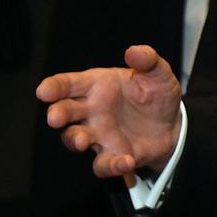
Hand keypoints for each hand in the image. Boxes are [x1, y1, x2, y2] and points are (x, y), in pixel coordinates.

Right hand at [37, 44, 182, 178]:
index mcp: (97, 85)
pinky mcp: (112, 154)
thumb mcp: (158, 74)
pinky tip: (125, 160)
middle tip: (55, 118)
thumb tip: (135, 51)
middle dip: (57, 114)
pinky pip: (103, 163)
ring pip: (75, 138)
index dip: (54, 87)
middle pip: (65, 111)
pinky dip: (111, 165)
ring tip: (83, 141)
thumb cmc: (156, 94)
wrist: (172, 123)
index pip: (68, 84)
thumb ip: (148, 61)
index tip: (44, 91)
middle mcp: (91, 110)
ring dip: (75, 140)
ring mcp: (98, 134)